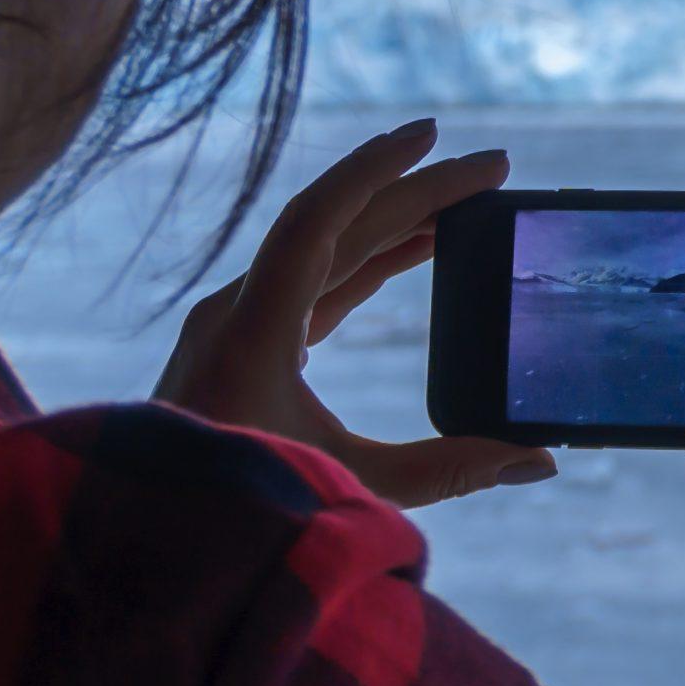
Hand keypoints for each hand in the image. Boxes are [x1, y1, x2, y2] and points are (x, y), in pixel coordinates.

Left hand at [155, 118, 556, 507]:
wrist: (144, 548)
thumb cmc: (239, 517)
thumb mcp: (349, 488)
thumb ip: (447, 472)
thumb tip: (540, 461)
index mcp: (252, 331)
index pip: (317, 220)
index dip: (377, 170)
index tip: (436, 137)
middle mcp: (237, 314)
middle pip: (333, 225)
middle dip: (414, 190)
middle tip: (490, 166)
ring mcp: (234, 329)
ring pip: (322, 252)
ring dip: (393, 222)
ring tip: (463, 202)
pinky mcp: (241, 350)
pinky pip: (310, 285)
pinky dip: (365, 263)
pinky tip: (410, 254)